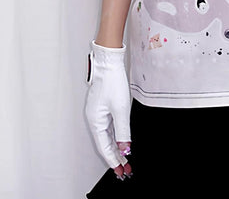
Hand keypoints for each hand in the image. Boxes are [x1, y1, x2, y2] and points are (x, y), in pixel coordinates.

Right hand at [85, 41, 131, 178]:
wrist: (109, 64)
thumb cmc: (112, 82)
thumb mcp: (121, 109)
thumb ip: (123, 131)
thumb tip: (125, 148)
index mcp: (96, 122)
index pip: (105, 147)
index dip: (114, 160)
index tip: (121, 171)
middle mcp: (94, 119)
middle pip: (105, 143)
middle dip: (115, 157)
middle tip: (125, 170)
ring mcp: (98, 113)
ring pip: (107, 136)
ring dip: (116, 148)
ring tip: (125, 160)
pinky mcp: (102, 108)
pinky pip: (108, 127)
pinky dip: (115, 136)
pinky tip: (121, 142)